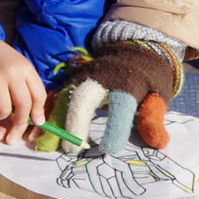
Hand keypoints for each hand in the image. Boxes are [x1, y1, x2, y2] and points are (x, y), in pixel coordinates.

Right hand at [0, 34, 46, 145]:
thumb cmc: (2, 61)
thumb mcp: (19, 69)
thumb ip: (28, 90)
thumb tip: (37, 121)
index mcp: (26, 68)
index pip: (39, 95)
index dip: (38, 112)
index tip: (36, 122)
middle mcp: (12, 72)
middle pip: (23, 105)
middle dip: (21, 122)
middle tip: (16, 128)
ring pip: (4, 109)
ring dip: (1, 116)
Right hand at [52, 39, 184, 155]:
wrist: (135, 48)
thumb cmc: (148, 78)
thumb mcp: (158, 96)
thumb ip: (153, 119)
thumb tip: (159, 145)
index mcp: (128, 84)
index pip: (121, 107)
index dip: (115, 128)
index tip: (109, 148)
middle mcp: (103, 79)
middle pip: (84, 98)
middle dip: (75, 123)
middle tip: (72, 150)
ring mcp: (86, 77)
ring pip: (65, 97)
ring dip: (54, 120)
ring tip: (45, 143)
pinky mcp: (75, 79)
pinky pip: (58, 96)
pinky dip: (47, 114)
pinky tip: (39, 130)